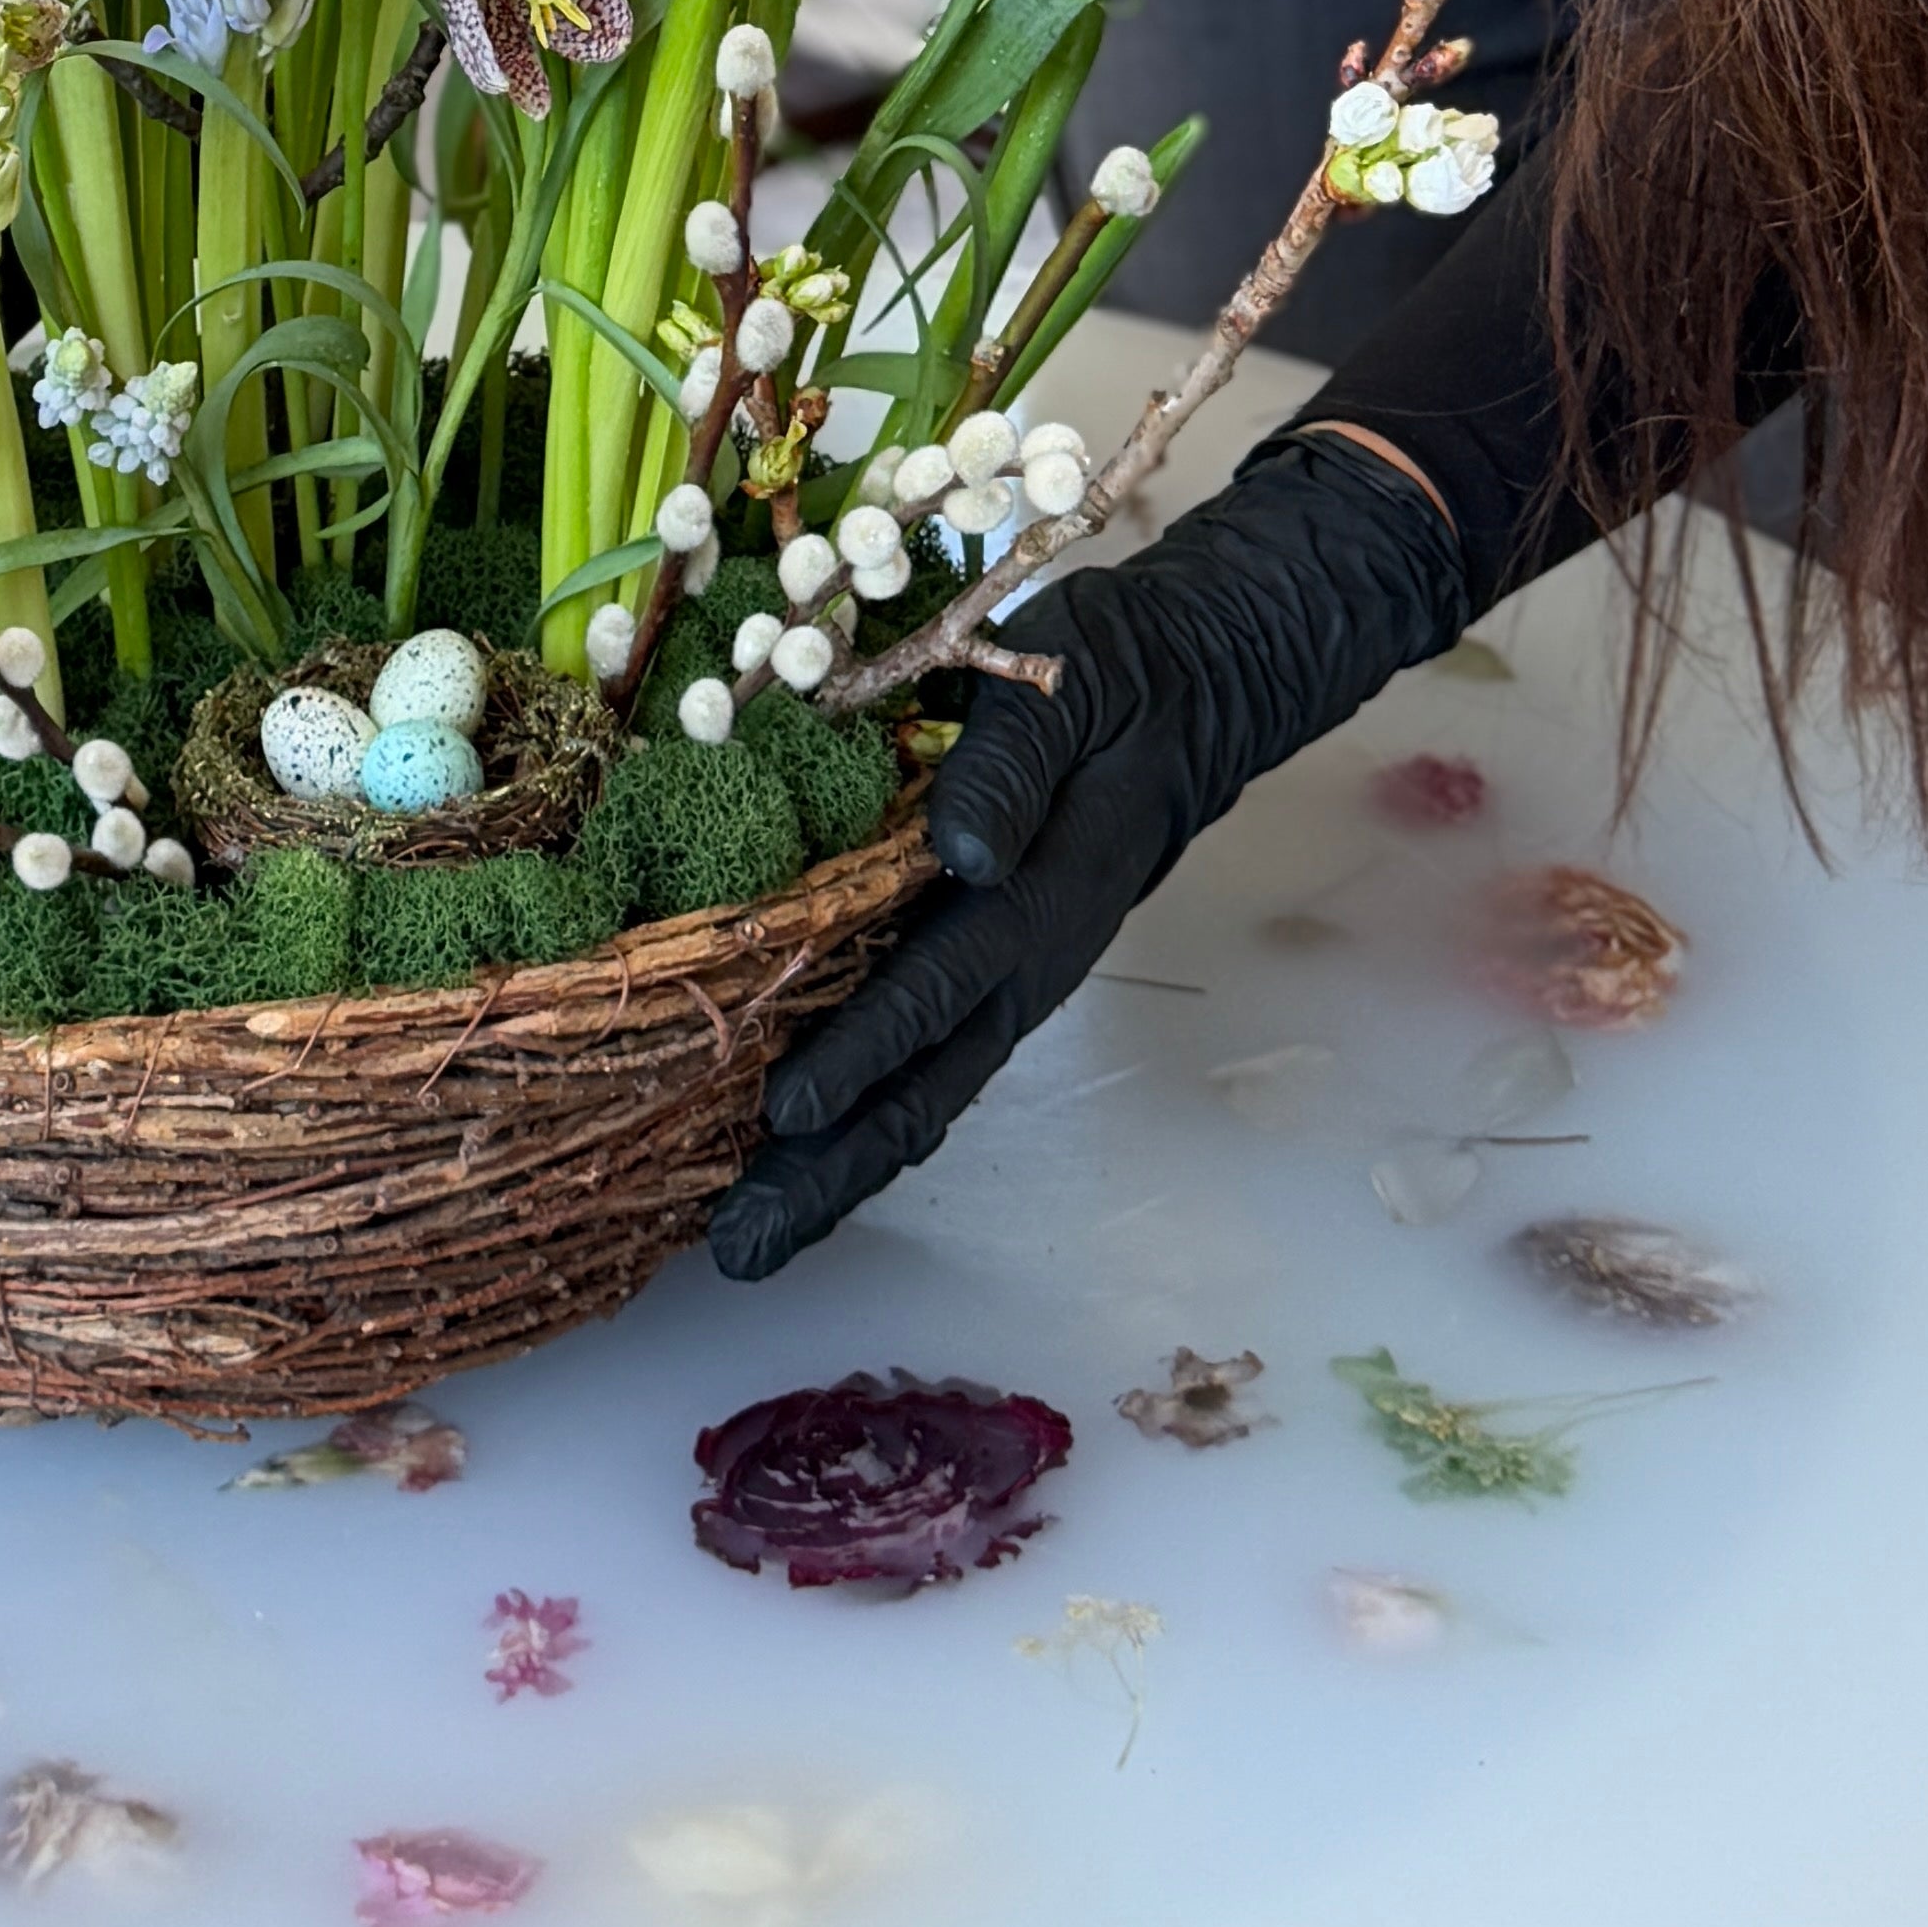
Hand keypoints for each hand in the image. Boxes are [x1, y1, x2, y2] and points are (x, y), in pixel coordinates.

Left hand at [707, 425, 1467, 1278]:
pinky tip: (801, 1168)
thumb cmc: (1111, 679)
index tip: (786, 1111)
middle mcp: (1026, 968)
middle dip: (830, 1174)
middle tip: (738, 1247)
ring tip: (746, 1243)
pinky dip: (866, 1128)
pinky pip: (926, 1071)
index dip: (863, 1049)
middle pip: (925, 1092)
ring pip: (923, 1101)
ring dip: (837, 1176)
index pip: (939, 986)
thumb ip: (1010, 766)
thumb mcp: (1062, 690)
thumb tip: (964, 851)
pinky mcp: (994, 980)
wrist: (1189, 696)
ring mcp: (1012, 986)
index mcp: (1040, 900)